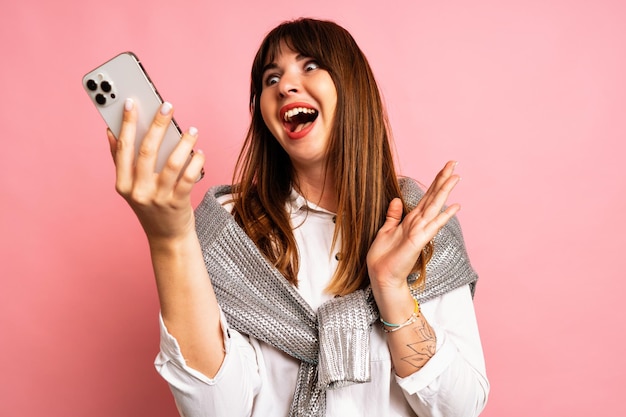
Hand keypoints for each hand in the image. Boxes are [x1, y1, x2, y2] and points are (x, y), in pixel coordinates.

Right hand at [107, 99, 204, 241]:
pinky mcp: (178, 203)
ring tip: (192, 130)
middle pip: (147, 151)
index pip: (123, 148)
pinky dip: (196, 161)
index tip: (130, 102)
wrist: (167, 237)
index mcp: (123, 184)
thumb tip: (111, 131)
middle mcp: (138, 191)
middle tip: (167, 106)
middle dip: (157, 125)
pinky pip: (189, 177)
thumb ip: (121, 161)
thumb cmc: (150, 206)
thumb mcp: (130, 187)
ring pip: (172, 163)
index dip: (126, 124)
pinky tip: (198, 152)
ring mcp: (158, 198)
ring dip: (184, 142)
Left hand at [367, 161, 460, 296]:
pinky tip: (455, 207)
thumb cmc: (384, 256)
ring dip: (445, 192)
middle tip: (453, 163)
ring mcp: (420, 231)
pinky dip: (444, 216)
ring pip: (435, 207)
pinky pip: (432, 226)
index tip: (444, 167)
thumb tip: (396, 200)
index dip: (435, 181)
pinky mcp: (418, 241)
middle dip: (443, 180)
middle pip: (433, 197)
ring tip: (456, 177)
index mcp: (411, 220)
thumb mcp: (386, 230)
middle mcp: (418, 223)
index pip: (426, 197)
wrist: (382, 276)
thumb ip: (393, 215)